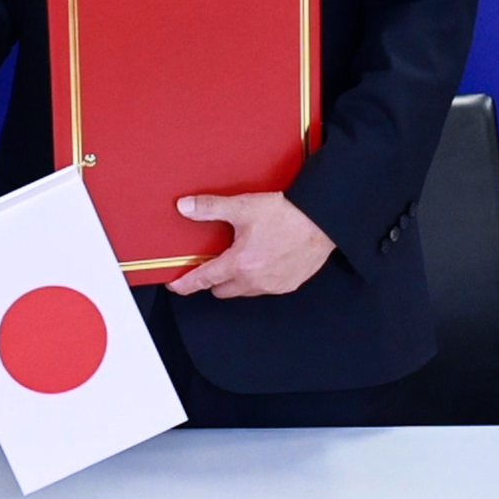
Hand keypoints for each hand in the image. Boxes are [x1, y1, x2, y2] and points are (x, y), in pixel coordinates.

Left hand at [166, 192, 337, 297]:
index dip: (185, 284)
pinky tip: (262, 261)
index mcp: (239, 264)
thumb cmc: (287, 215)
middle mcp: (254, 281)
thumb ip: (210, 208)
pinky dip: (257, 279)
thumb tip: (185, 207)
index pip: (204, 280)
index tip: (175, 286)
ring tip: (240, 259)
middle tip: (213, 262)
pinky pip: (264, 289)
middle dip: (213, 280)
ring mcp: (272, 286)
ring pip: (243, 291)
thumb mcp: (242, 207)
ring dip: (236, 280)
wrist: (323, 221)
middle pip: (221, 290)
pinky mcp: (288, 285)